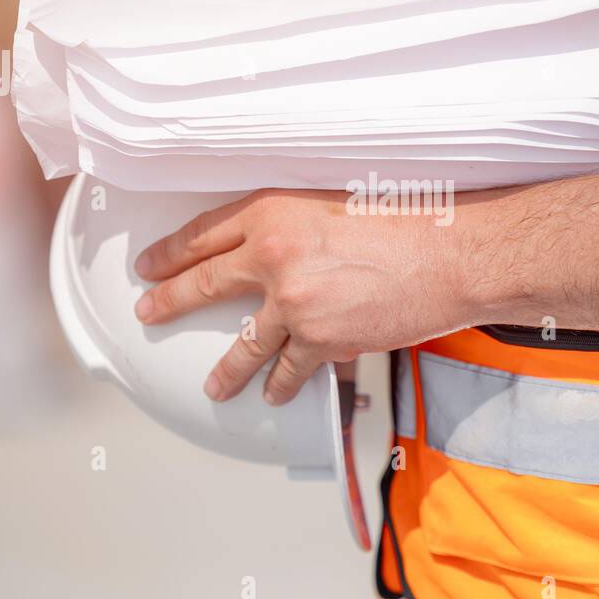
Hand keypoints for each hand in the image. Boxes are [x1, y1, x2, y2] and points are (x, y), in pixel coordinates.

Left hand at [132, 188, 473, 404]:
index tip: (150, 266)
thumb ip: (295, 224)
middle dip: (169, 301)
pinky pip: (289, 369)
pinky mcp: (319, 339)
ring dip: (226, 369)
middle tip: (149, 313)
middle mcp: (272, 256)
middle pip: (205, 282)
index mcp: (273, 212)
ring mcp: (292, 303)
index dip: (171, 252)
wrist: (450, 256)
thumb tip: (274, 250)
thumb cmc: (408, 220)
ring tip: (212, 388)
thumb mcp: (335, 202)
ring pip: (243, 342)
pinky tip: (273, 396)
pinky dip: (281, 385)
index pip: (204, 234)